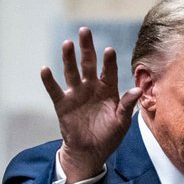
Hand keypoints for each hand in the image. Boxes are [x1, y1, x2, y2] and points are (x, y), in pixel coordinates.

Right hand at [40, 27, 142, 182]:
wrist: (89, 152)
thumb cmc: (108, 136)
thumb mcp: (122, 122)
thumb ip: (128, 105)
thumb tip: (138, 90)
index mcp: (108, 90)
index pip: (109, 71)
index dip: (108, 61)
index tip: (109, 51)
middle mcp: (91, 87)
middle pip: (88, 64)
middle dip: (87, 48)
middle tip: (84, 31)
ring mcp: (76, 94)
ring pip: (71, 72)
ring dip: (68, 58)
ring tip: (67, 44)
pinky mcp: (63, 104)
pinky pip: (55, 91)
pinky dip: (49, 81)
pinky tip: (45, 69)